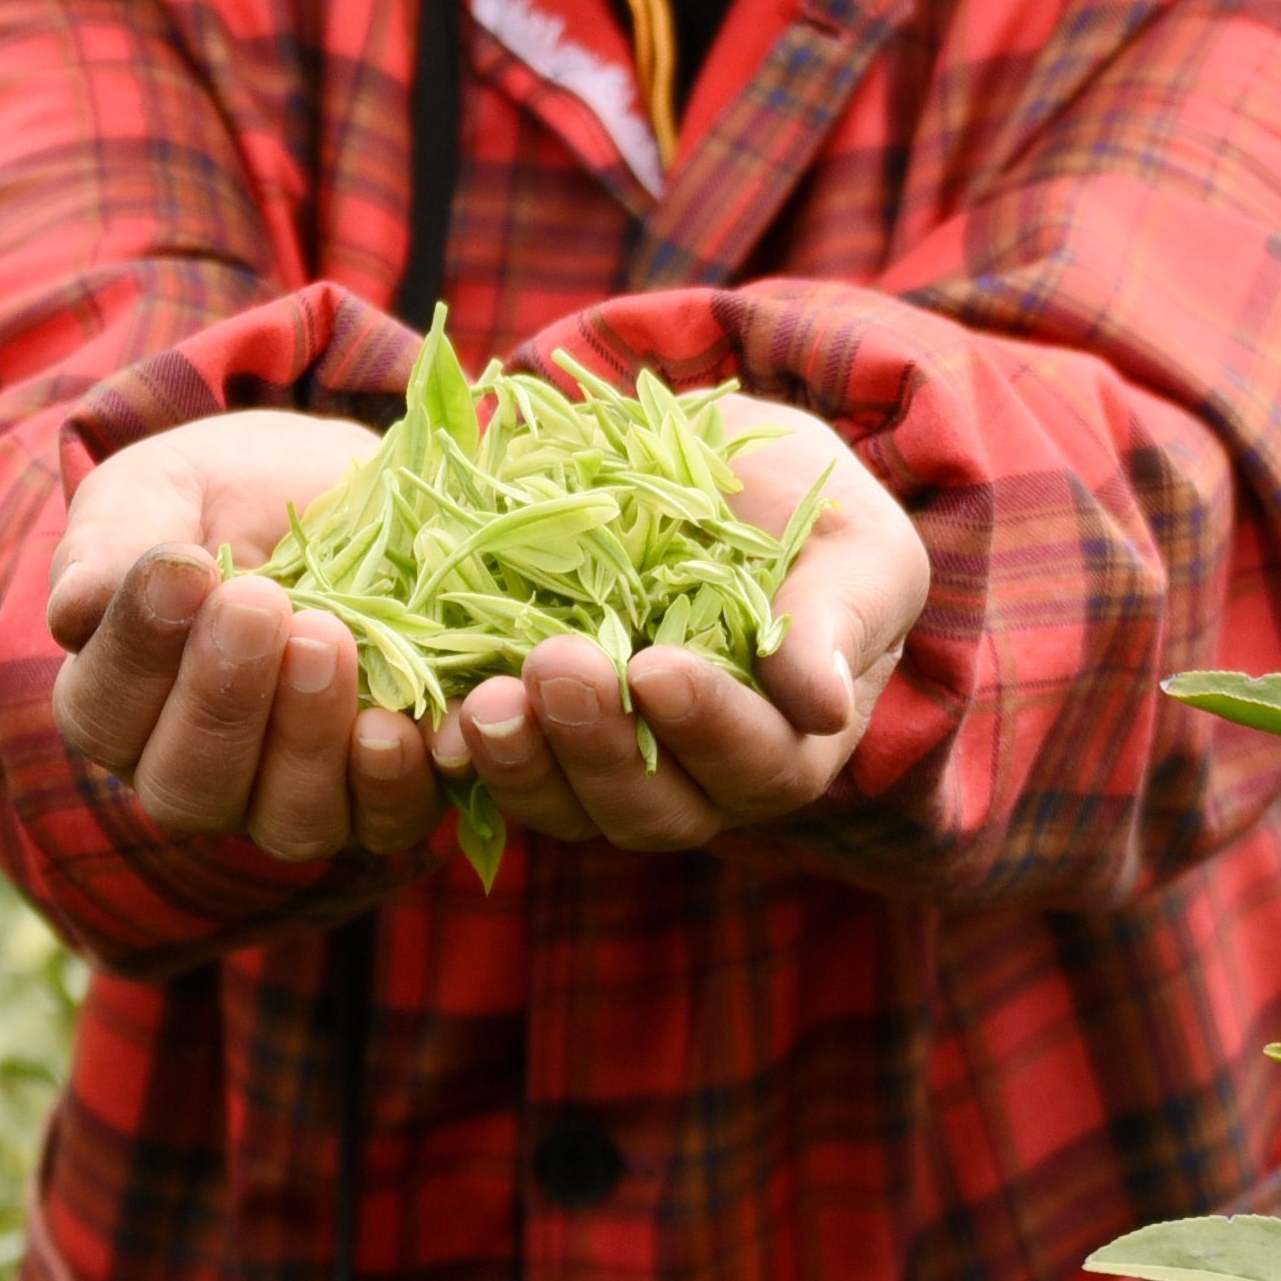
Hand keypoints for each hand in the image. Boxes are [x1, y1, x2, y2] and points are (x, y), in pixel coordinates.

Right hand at [45, 410, 444, 863]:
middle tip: (258, 603)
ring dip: (306, 737)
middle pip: (188, 787)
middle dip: (222, 699)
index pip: (103, 715)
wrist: (348, 485)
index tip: (182, 572)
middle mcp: (198, 773)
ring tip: (328, 639)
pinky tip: (402, 723)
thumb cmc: (232, 490)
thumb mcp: (160, 488)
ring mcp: (292, 799)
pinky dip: (396, 781)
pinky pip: (388, 822)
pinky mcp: (384, 797)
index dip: (136, 653)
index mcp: (120, 707)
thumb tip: (71, 609)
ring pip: (287, 820)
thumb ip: (111, 542)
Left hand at [442, 399, 924, 852]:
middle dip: (601, 746)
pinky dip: (464, 755)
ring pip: (568, 808)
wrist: (708, 471)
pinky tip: (430, 717)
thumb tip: (822, 704)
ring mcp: (611, 767)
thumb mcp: (851, 542)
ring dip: (523, 763)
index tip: (658, 668)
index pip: (760, 765)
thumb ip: (839, 617)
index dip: (709, 728)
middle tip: (556, 664)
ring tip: (484, 700)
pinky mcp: (537, 738)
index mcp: (792, 742)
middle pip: (655, 808)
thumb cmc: (804, 509)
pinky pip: (499, 773)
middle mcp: (701, 780)